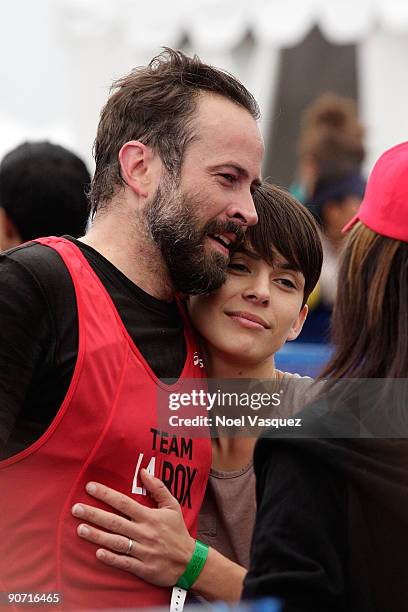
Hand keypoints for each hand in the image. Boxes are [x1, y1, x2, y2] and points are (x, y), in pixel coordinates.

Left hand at [71, 469, 195, 586]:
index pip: (124, 503)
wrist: (189, 561)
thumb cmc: (177, 531)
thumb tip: (144, 471)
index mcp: (150, 516)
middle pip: (115, 521)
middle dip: (94, 514)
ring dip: (96, 536)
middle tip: (76, 508)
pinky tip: (97, 553)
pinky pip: (123, 562)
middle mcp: (143, 532)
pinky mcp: (142, 567)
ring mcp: (142, 550)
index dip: (106, 495)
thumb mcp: (172, 506)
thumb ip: (158, 488)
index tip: (90, 487)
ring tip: (80, 529)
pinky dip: (110, 557)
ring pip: (115, 542)